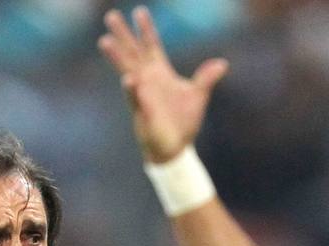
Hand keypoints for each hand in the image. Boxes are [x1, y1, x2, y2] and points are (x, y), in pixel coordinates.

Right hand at [97, 6, 228, 163]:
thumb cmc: (183, 122)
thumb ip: (206, 78)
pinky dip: (133, 89)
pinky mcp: (143, 112)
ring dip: (117, 57)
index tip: (139, 11)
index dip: (146, 29)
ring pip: (127, 71)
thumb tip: (223, 64)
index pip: (152, 46)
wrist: (176, 148)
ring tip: (105, 41)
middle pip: (133, 53)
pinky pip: (136, 98)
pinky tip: (129, 79)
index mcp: (160, 73)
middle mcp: (148, 80)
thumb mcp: (198, 96)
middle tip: (111, 16)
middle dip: (123, 35)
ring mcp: (142, 94)